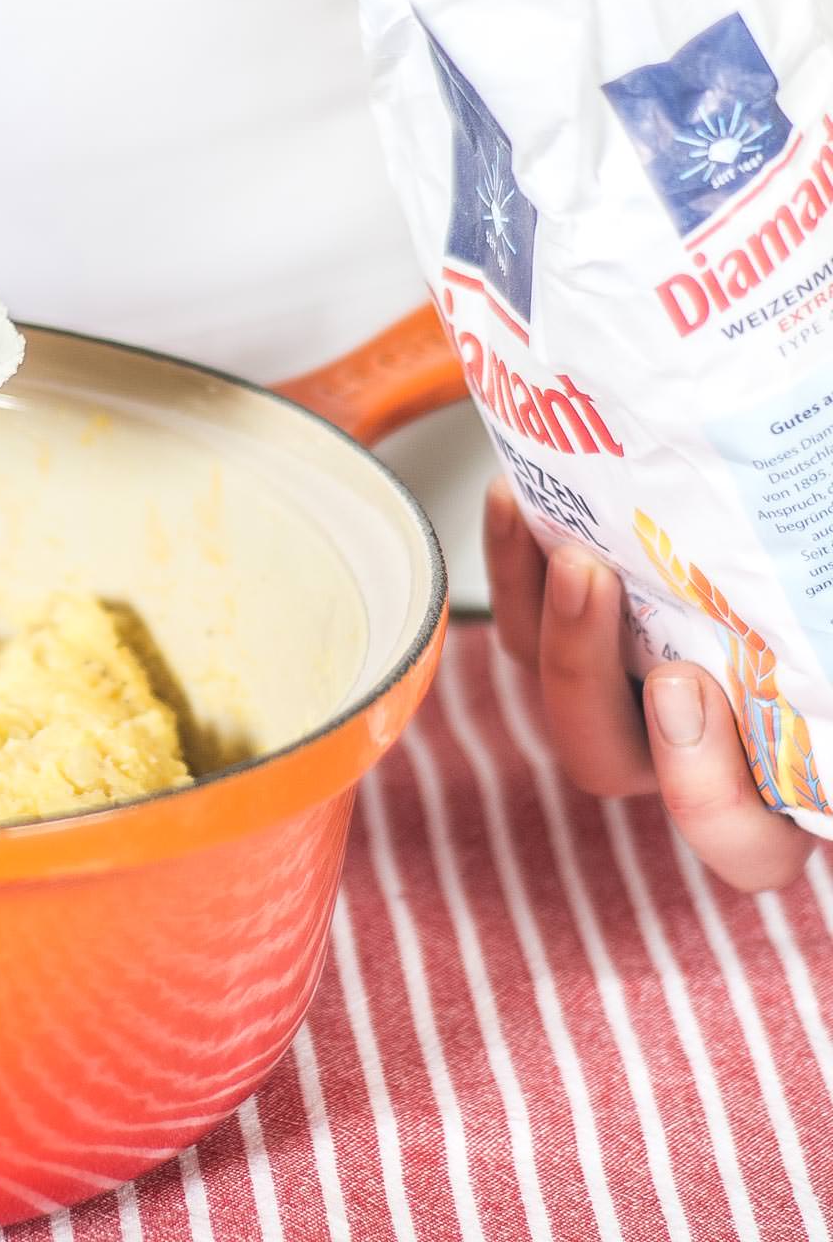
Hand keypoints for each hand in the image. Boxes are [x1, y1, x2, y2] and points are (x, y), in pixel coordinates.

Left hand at [484, 480, 812, 889]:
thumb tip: (816, 664)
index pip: (747, 849)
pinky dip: (516, 565)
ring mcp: (637, 690)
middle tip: (598, 582)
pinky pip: (522, 623)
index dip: (710, 805)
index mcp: (795, 778)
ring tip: (563, 542)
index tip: (697, 690)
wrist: (789, 468)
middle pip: (608, 765)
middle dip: (587, 680)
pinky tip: (520, 500)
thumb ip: (831, 665)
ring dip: (546, 625)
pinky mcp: (587, 626)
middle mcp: (706, 749)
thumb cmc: (826, 554)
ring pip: (553, 693)